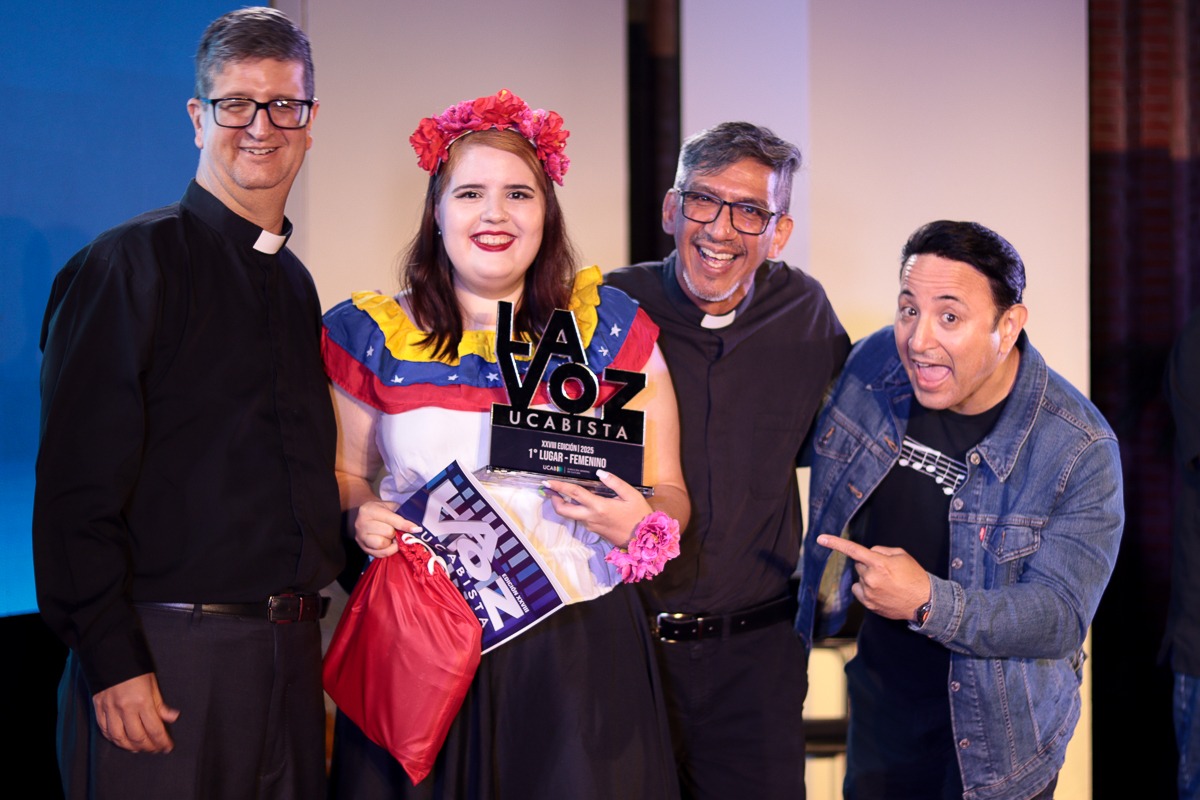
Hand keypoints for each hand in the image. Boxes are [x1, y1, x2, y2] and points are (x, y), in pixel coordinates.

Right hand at [92, 672, 179, 752]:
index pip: (154, 729)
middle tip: (156, 749)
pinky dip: (115, 740)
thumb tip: (173, 718)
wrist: (110, 657)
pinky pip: (105, 731)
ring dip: (131, 747)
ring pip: (120, 739)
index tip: (168, 747)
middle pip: (137, 737)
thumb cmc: (135, 670)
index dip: (162, 741)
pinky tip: (123, 742)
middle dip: (149, 747)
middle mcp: (125, 709)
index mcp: (142, 702)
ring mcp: (110, 711)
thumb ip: (160, 704)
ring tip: (141, 749)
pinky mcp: (99, 710)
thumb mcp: (153, 684)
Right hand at [352, 499, 420, 557]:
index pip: (391, 519)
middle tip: (398, 531)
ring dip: (391, 542)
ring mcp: (360, 537)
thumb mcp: (390, 506)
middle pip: (387, 532)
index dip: (405, 525)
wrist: (365, 516)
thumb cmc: (381, 510)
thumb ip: (401, 514)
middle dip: (396, 533)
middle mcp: (361, 524)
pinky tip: (389, 544)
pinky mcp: (363, 548)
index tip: (416, 529)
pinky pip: (380, 554)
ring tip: (392, 537)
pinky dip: (388, 550)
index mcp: (368, 510)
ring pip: (382, 544)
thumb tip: (415, 527)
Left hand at [544, 470, 651, 547]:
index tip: (548, 481)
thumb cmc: (640, 515)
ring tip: (565, 493)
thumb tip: (600, 472)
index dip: (559, 487)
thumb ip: (615, 482)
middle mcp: (591, 518)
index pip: (574, 494)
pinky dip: (577, 510)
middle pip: (564, 510)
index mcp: (599, 507)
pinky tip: (582, 503)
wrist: (644, 540)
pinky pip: (581, 519)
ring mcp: (592, 526)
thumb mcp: (631, 495)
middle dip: (554, 500)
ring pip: (572, 515)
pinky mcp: (595, 531)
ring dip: (565, 505)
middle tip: (550, 490)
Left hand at [816, 534, 930, 620]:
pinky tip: (881, 591)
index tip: (820, 539)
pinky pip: (859, 590)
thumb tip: (869, 553)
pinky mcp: (868, 604)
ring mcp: (869, 592)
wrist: (924, 602)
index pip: (853, 550)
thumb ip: (881, 550)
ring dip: (868, 577)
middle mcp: (871, 578)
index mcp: (879, 563)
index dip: (835, 543)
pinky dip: (866, 588)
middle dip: (869, 564)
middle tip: (886, 570)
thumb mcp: (901, 555)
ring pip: (860, 578)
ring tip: (887, 583)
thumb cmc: (914, 576)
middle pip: (859, 564)